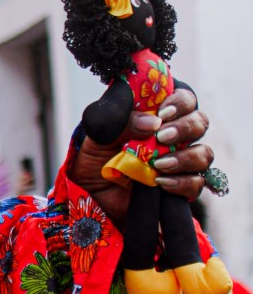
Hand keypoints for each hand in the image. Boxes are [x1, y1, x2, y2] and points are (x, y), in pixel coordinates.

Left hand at [69, 87, 211, 225]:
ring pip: (203, 154)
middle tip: (162, 136)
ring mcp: (179, 162)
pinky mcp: (179, 188)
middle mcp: (174, 137)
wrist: (89, 193)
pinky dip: (181, 182)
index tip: (163, 112)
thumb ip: (120, 123)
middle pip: (199, 123)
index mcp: (157, 117)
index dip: (180, 102)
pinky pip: (195, 184)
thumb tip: (152, 122)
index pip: (184, 100)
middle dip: (185, 127)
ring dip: (185, 157)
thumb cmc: (95, 158)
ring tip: (159, 164)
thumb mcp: (98, 136)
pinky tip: (160, 182)